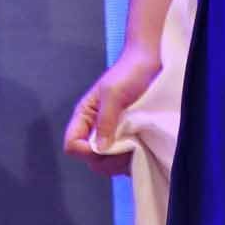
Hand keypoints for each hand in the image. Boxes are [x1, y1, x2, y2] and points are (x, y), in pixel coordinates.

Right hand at [62, 43, 164, 178]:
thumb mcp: (113, 93)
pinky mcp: (130, 138)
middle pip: (90, 159)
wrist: (152, 60)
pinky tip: (143, 151)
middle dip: (107, 160)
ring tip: (137, 148)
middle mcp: (97, 129)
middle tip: (128, 149)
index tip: (107, 147)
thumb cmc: (130, 71)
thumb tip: (100, 149)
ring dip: (121, 162)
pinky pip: (124, 160)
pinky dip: (132, 161)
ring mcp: (114, 135)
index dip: (85, 151)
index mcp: (86, 116)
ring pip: (108, 163)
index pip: (72, 145)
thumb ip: (105, 120)